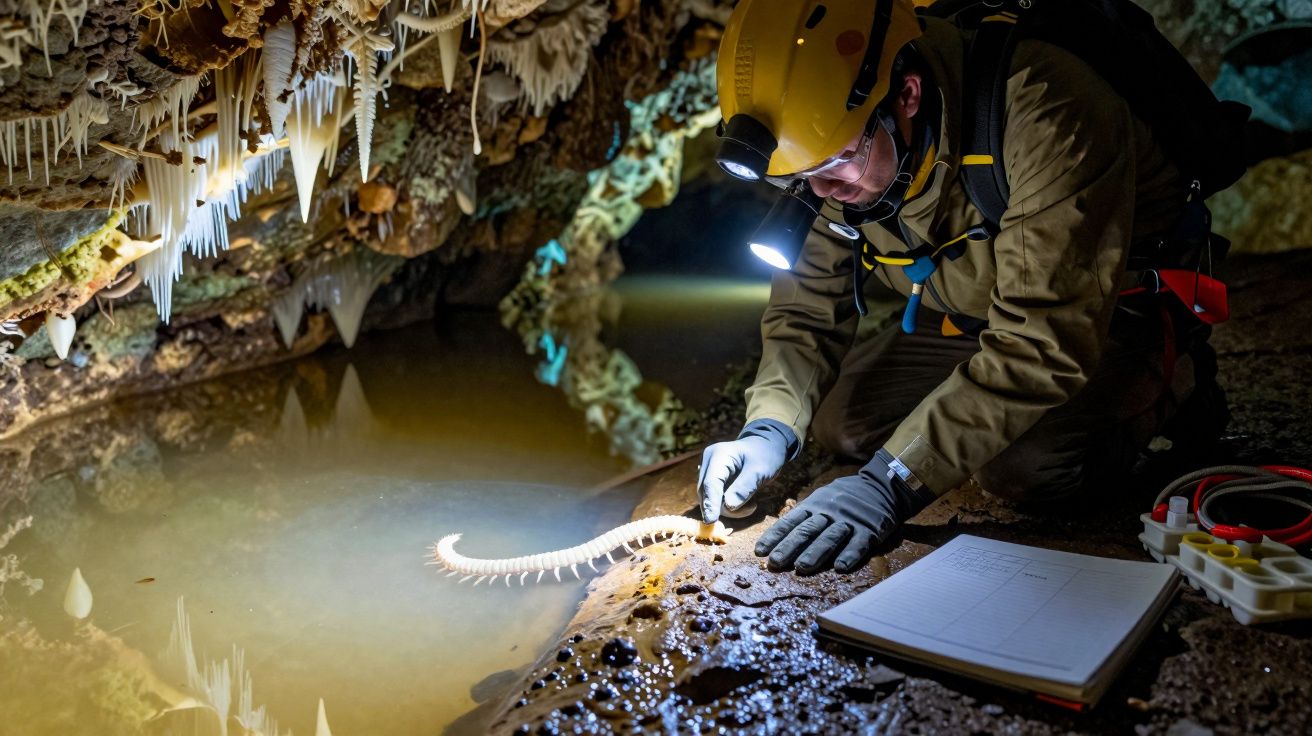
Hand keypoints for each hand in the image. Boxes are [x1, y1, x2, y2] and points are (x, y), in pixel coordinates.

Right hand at [698, 419, 796, 522]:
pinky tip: (746, 502)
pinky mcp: (711, 479)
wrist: (765, 445)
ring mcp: (708, 470)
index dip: (710, 503)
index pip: (711, 483)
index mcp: (718, 455)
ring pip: (709, 498)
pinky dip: (729, 505)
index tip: (711, 521)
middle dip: (725, 507)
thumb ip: (744, 487)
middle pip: (707, 493)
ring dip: (730, 508)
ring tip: (752, 504)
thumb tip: (729, 506)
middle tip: (752, 508)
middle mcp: (708, 462)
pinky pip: (714, 498)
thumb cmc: (765, 454)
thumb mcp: (760, 470)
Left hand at [755, 451, 933, 573]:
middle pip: (807, 531)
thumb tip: (778, 538)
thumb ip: (804, 517)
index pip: (791, 522)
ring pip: (830, 537)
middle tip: (776, 563)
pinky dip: (850, 555)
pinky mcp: (870, 530)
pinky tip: (841, 567)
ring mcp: (850, 521)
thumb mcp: (821, 499)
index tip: (760, 552)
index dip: (775, 537)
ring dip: (816, 553)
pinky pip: (859, 543)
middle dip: (790, 547)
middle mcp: (829, 513)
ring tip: (802, 567)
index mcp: (815, 505)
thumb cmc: (844, 498)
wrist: (882, 486)